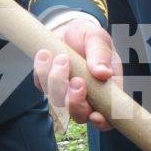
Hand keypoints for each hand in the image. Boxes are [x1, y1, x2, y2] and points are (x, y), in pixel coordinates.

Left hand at [36, 15, 119, 130]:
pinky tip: (46, 55)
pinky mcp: (49, 86)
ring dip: (57, 81)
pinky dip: (42, 71)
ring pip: (58, 101)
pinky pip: (42, 86)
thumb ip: (101, 54)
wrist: (69, 28)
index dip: (102, 122)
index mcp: (107, 89)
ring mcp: (67, 93)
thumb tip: (103, 73)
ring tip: (62, 57)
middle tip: (77, 80)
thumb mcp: (98, 38)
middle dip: (75, 102)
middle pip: (80, 115)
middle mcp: (88, 96)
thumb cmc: (89, 36)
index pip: (109, 116)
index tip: (95, 115)